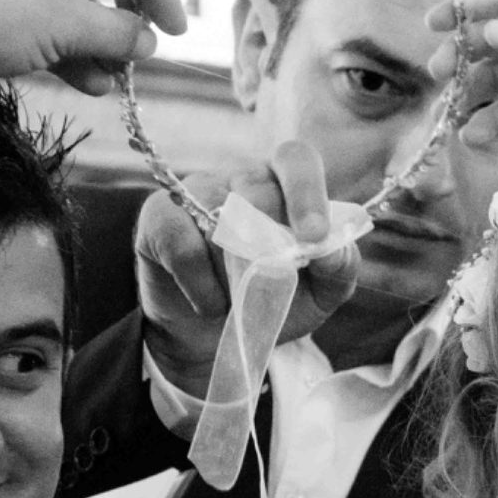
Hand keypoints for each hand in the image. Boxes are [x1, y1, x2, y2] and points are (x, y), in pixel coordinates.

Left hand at [0, 0, 187, 96]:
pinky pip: (51, 20)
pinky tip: (88, 82)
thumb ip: (118, 33)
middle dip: (123, 24)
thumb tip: (148, 42)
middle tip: (139, 58)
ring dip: (99, 46)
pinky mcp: (5, 0)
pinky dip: (72, 50)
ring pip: (76, 4)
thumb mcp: (69, 25)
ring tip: (111, 82)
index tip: (175, 31)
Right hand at [135, 140, 360, 395]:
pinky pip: (183, 244)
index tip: (314, 237)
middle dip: (269, 253)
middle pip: (258, 193)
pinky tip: (207, 303)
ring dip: (235, 281)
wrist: (210, 338)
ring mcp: (195, 191)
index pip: (296, 159)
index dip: (307, 192)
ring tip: (236, 302)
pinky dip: (201, 285)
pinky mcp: (159, 216)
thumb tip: (332, 248)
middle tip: (269, 289)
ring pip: (221, 224)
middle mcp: (240, 178)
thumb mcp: (318, 294)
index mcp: (283, 185)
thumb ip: (339, 267)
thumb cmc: (269, 304)